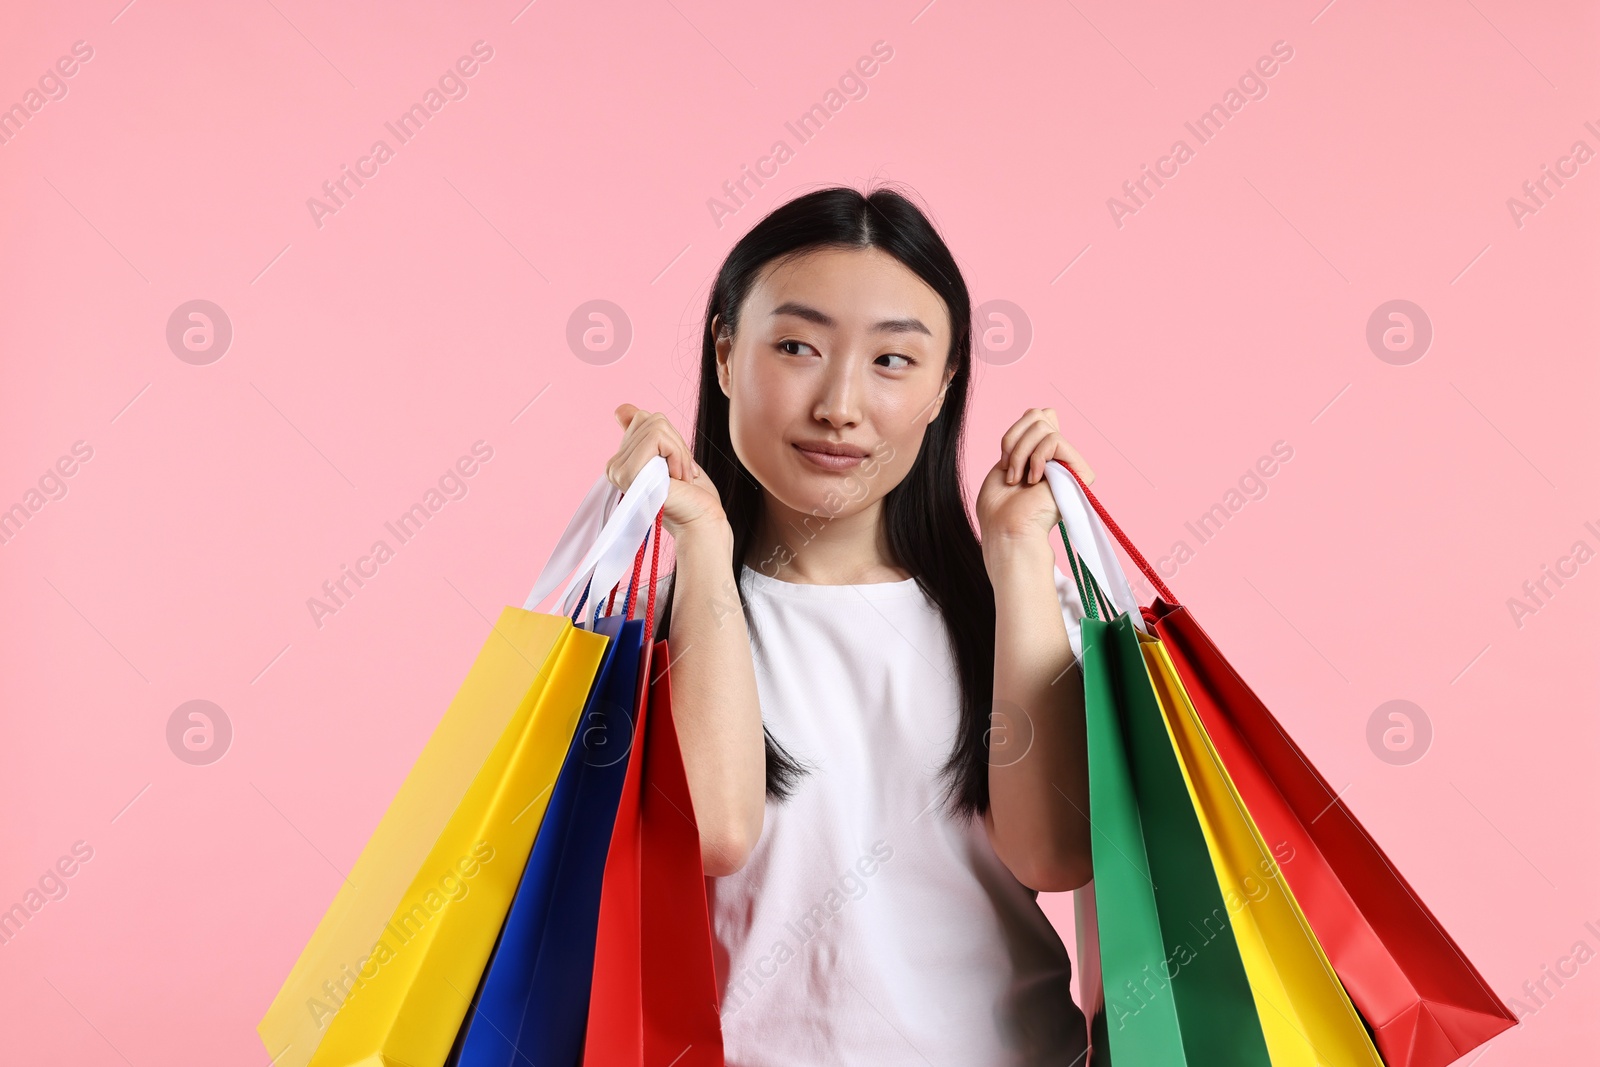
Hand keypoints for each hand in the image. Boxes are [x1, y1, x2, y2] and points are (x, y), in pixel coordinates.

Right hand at [609, 403, 727, 539]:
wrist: (701, 520)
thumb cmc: (692, 492)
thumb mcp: (669, 453)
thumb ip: (647, 433)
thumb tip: (621, 410)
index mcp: (621, 461)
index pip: (641, 418)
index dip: (668, 435)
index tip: (676, 464)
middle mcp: (614, 466)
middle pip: (650, 419)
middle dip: (677, 442)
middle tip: (683, 472)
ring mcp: (618, 470)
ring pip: (656, 426)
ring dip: (680, 450)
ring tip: (681, 476)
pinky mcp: (629, 473)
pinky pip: (657, 438)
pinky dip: (677, 453)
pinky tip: (678, 477)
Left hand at [976, 407, 1095, 543]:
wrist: (1007, 530)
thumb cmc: (999, 506)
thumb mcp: (1007, 460)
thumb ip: (1025, 435)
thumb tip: (1046, 411)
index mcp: (1043, 455)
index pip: (1038, 415)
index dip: (1016, 432)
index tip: (1004, 461)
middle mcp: (1059, 458)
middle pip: (1039, 414)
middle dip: (1014, 439)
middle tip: (1008, 469)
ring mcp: (1070, 465)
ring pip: (1045, 426)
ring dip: (1020, 452)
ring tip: (1016, 479)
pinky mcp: (1080, 473)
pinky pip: (1055, 440)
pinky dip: (1035, 457)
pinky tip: (1032, 480)